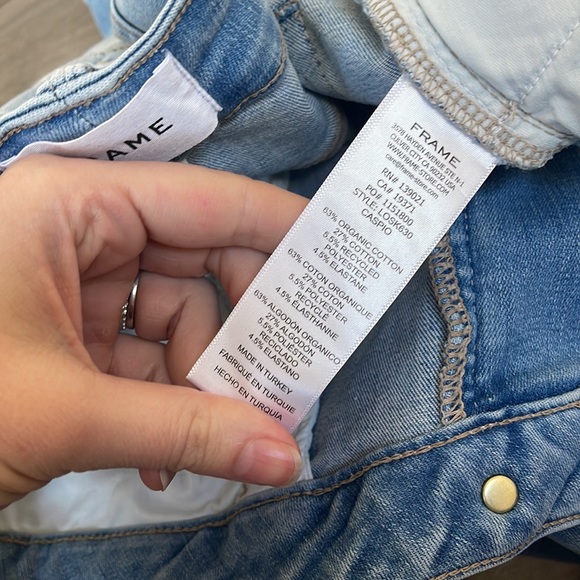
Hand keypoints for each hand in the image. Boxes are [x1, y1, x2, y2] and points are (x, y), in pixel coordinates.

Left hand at [0, 155, 307, 508]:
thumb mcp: (67, 414)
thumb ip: (185, 434)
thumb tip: (282, 459)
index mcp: (73, 206)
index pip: (207, 202)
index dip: (279, 230)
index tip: (338, 259)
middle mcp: (82, 231)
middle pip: (200, 265)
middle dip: (243, 331)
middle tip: (288, 379)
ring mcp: (78, 281)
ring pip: (180, 319)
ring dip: (203, 384)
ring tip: (218, 440)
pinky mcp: (73, 329)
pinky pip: (148, 353)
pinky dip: (167, 401)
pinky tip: (164, 454)